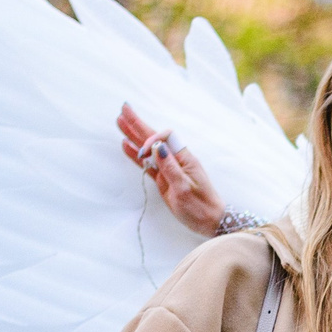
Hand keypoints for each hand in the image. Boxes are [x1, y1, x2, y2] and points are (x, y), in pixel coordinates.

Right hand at [118, 103, 230, 236]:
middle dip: (138, 124)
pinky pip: (148, 163)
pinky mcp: (164, 179)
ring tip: (120, 122)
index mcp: (184, 159)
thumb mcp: (185, 189)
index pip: (165, 139)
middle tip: (124, 109)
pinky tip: (126, 145)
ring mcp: (169, 169)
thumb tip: (157, 146)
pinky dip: (136, 155)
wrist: (211, 222)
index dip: (152, 139)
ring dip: (134, 136)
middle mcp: (176, 160)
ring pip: (148, 149)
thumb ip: (170, 167)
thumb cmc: (201, 207)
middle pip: (154, 138)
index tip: (143, 152)